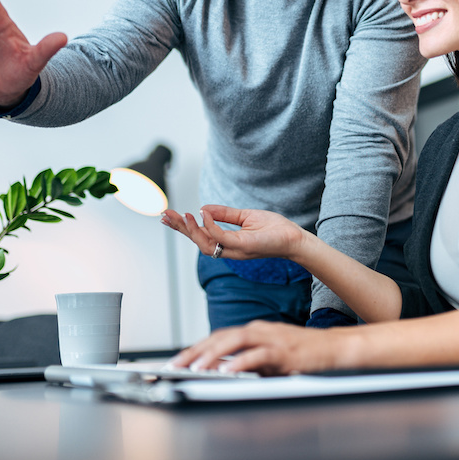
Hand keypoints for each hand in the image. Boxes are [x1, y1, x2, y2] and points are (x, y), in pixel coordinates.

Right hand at [160, 204, 308, 261]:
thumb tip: (204, 208)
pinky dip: (210, 227)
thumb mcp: (246, 216)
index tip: (169, 216)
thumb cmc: (273, 228)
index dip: (183, 227)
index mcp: (227, 243)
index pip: (200, 236)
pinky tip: (202, 215)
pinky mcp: (244, 246)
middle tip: (164, 216)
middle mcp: (228, 249)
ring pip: (206, 244)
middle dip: (180, 229)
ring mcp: (235, 250)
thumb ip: (225, 214)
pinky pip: (221, 238)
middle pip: (198, 242)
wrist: (294, 238)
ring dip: (191, 230)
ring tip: (181, 216)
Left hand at [169, 321, 347, 375]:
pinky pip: (258, 356)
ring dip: (214, 355)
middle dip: (196, 351)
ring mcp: (271, 338)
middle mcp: (259, 330)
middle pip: (221, 337)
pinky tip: (229, 373)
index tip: (178, 361)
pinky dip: (242, 363)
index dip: (196, 348)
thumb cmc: (301, 353)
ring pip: (235, 342)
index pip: (218, 337)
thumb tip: (221, 371)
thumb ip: (246, 361)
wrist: (333, 349)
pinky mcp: (283, 351)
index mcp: (254, 330)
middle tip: (176, 364)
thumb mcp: (268, 357)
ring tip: (196, 368)